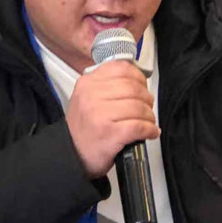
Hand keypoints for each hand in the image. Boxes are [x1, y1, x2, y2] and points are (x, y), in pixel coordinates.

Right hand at [66, 60, 158, 177]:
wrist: (71, 153)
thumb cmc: (83, 128)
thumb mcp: (86, 97)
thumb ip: (107, 84)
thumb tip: (136, 79)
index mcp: (88, 83)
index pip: (122, 69)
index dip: (139, 78)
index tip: (142, 87)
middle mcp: (92, 96)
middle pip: (134, 89)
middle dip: (147, 99)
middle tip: (147, 108)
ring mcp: (101, 115)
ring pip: (139, 107)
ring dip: (149, 117)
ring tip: (148, 122)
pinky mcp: (110, 133)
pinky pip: (139, 126)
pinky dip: (149, 130)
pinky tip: (149, 132)